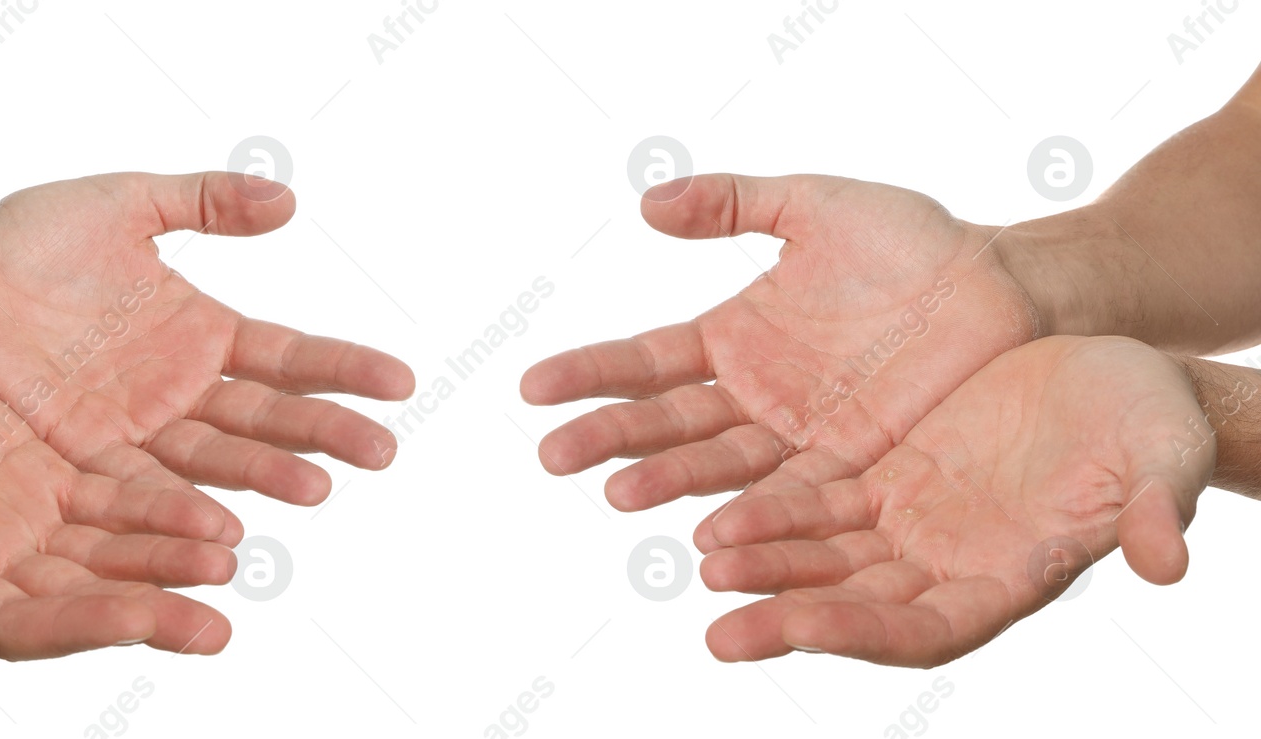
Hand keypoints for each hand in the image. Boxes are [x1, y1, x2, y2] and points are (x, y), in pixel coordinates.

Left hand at [0, 172, 413, 504]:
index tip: (400, 381)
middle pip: (266, 418)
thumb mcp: (118, 206)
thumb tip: (290, 199)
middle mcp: (180, 393)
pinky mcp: (85, 467)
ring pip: (215, 463)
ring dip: (266, 478)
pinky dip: (185, 513)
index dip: (342, 368)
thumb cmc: (21, 243)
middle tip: (381, 453)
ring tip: (315, 491)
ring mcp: (137, 435)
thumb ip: (201, 203)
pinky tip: (225, 528)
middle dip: (325, 433)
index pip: (288, 355)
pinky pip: (143, 492)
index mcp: (200, 334)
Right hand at [0, 332, 241, 659]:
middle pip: (83, 599)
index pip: (14, 624)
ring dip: (170, 553)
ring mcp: (29, 518)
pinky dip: (165, 500)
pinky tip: (219, 503)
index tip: (141, 621)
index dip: (78, 626)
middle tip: (216, 619)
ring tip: (233, 552)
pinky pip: (121, 492)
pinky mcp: (54, 473)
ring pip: (113, 547)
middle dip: (147, 607)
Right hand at [521, 174, 1038, 510]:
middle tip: (553, 456)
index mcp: (735, 339)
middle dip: (610, 438)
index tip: (533, 387)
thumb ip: (735, 204)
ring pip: (720, 468)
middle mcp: (755, 399)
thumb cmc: (918, 246)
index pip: (646, 361)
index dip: (592, 373)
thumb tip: (647, 202)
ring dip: (669, 483)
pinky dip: (750, 519)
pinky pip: (793, 500)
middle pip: (668, 423)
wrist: (1012, 293)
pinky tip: (710, 534)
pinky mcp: (852, 474)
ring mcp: (799, 442)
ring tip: (619, 495)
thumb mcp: (818, 207)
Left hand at [695, 336, 1213, 666]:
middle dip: (790, 616)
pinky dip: (771, 506)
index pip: (926, 630)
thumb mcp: (1161, 458)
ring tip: (703, 559)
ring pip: (824, 554)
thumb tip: (1165, 565)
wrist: (1112, 368)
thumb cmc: (1151, 419)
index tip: (797, 628)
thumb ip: (1152, 511)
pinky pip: (816, 497)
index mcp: (1012, 578)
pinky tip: (717, 512)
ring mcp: (910, 523)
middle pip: (856, 606)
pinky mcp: (885, 476)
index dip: (861, 632)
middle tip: (720, 628)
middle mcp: (946, 565)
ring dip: (766, 560)